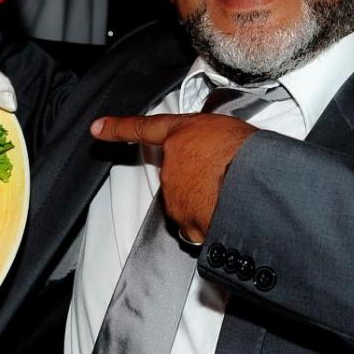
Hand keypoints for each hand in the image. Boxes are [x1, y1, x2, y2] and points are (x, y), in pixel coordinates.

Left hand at [91, 112, 256, 243]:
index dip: (118, 128)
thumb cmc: (249, 151)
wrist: (256, 179)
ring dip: (204, 202)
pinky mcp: (184, 219)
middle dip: (198, 179)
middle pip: (176, 174)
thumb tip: (218, 153)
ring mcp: (175, 193)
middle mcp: (170, 163)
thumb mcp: (228, 129)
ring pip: (186, 202)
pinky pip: (193, 226)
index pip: (143, 128)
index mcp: (181, 133)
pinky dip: (206, 225)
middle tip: (226, 177)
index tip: (97, 128)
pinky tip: (224, 217)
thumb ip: (209, 140)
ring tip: (232, 195)